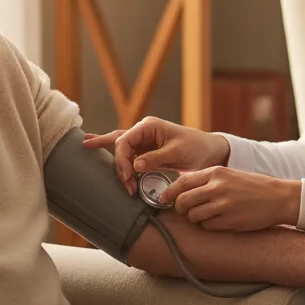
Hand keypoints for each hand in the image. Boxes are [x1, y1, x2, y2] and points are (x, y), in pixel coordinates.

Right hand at [83, 117, 229, 194]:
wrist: (210, 151)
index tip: (128, 178)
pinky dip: (116, 157)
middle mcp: (144, 131)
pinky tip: (95, 146)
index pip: (124, 141)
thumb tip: (135, 165)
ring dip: (116, 162)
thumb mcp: (177, 152)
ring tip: (100, 158)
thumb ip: (156, 158)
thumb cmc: (196, 147)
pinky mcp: (147, 152)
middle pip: (118, 142)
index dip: (121, 160)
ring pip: (120, 147)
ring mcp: (144, 141)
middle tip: (110, 169)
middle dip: (113, 158)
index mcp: (149, 126)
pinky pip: (127, 154)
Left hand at [162, 167, 300, 230]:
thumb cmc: (252, 186)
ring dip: (195, 218)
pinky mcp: (230, 221)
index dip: (169, 192)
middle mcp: (217, 187)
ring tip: (208, 215)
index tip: (163, 198)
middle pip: (183, 201)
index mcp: (216, 173)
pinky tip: (220, 220)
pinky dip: (209, 225)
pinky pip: (207, 226)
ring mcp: (223, 205)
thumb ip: (206, 180)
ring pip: (193, 216)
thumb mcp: (228, 175)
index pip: (182, 182)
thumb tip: (180, 190)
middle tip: (185, 211)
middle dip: (180, 209)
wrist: (278, 197)